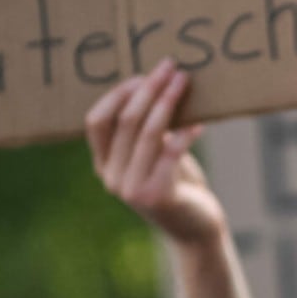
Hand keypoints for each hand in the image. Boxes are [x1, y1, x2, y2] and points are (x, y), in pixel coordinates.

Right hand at [84, 59, 218, 246]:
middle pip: (125, 121)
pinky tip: (200, 119)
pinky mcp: (157, 195)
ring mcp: (131, 188)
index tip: (144, 75)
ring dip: (168, 102)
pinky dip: (186, 132)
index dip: (118, 94)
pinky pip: (171, 153)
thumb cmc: (178, 185)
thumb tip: (156, 83)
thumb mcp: (155, 155)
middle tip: (170, 67)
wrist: (196, 230)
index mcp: (104, 164)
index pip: (96, 121)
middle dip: (148, 89)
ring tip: (185, 81)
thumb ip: (148, 130)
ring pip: (147, 133)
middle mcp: (111, 176)